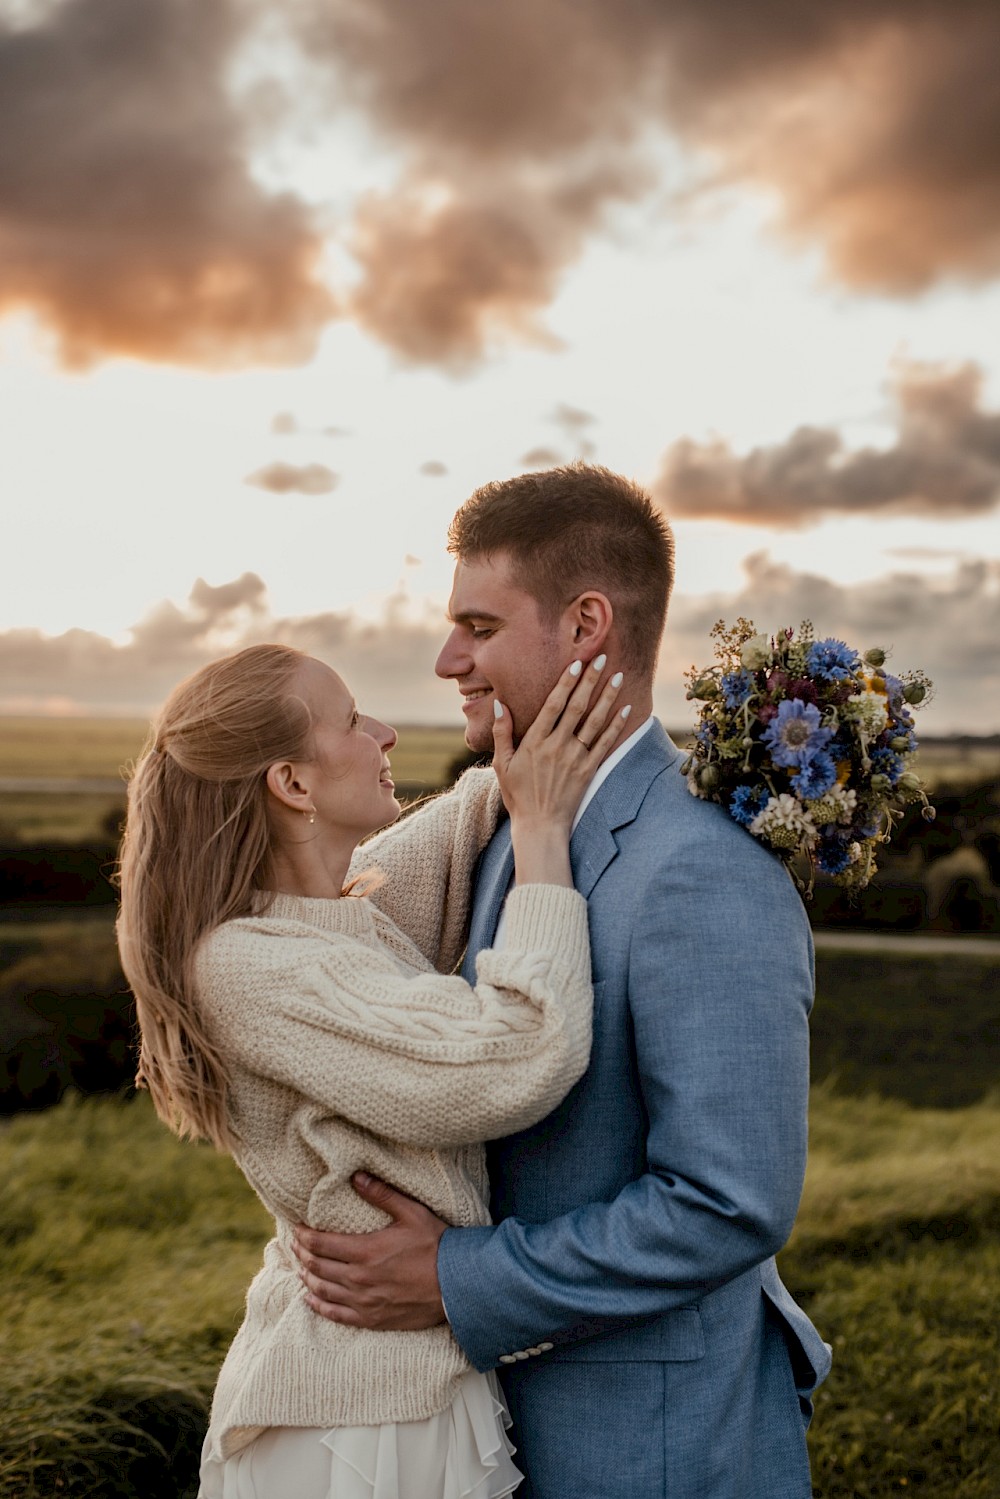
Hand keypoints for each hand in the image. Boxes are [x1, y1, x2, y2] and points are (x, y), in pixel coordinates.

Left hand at [292, 1173, 447, 1329]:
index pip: (322, 1244)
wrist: (457, 1286)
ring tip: (301, 1268)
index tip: (297, 1228)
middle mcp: (359, 1279)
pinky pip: (336, 1315)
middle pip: (318, 1267)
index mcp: (366, 1251)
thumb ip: (382, 1195)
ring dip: (308, 1278)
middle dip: (303, 1254)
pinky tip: (311, 1300)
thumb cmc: (436, 1245)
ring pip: (323, 1291)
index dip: (304, 1236)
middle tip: (296, 1244)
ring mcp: (364, 1302)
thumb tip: (356, 1176)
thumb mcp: (411, 1213)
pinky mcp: (372, 1319)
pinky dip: (319, 1306)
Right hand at [493, 657, 627, 883]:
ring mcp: (575, 758)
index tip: (577, 664)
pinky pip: (605, 744)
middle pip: (577, 707)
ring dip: (608, 697)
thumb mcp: (501, 765)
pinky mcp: (588, 770)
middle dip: (591, 680)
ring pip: (594, 721)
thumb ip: (501, 733)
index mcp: (535, 742)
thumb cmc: (518, 795)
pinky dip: (617, 725)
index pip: (553, 705)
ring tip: (619, 676)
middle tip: (603, 658)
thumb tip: (499, 704)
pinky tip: (626, 709)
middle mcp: (556, 746)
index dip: (566, 683)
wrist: (540, 826)